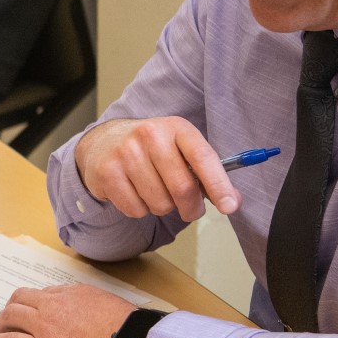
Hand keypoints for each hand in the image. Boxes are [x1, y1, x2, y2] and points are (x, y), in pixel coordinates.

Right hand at [75, 117, 238, 221]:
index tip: (230, 206)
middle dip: (191, 208)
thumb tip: (232, 201)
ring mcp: (126, 153)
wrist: (104, 142)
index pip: (202, 156)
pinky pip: (136, 210)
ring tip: (155, 192)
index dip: (219, 184)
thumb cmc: (152, 150)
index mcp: (176, 127)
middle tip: (190, 209)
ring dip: (163, 208)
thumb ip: (207, 174)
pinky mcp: (107, 172)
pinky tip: (135, 192)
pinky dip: (140, 210)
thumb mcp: (180, 150)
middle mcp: (150, 135)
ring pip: (159, 203)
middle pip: (182, 187)